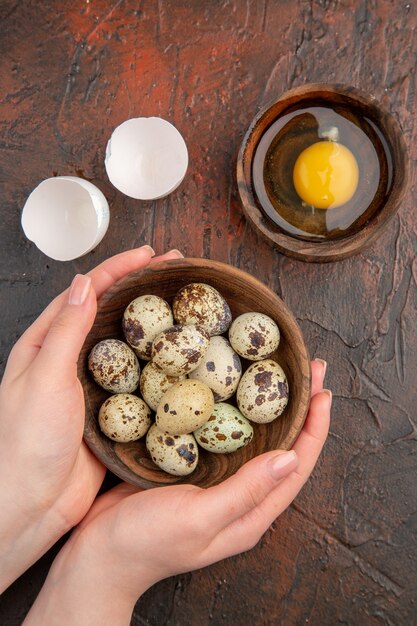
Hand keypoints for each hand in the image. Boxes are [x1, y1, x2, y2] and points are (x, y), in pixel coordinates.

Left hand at [0, 245, 182, 591]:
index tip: (152, 255)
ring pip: (131, 347)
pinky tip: (183, 361)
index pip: (87, 293)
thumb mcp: (43, 377)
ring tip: (188, 310)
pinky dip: (162, 367)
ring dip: (156, 327)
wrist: (32, 503)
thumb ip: (65, 330)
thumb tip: (85, 282)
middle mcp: (72, 360)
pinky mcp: (113, 412)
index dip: (120, 269)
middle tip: (179, 274)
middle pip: (113, 314)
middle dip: (144, 291)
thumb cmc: (26, 440)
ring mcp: (95, 386)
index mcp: (47, 343)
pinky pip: (141, 382)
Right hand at [25, 361, 330, 625]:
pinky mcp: (193, 469)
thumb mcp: (198, 518)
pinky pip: (223, 435)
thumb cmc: (145, 542)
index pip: (298, 466)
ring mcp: (217, 482)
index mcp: (251, 514)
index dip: (315, 429)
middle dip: (300, 408)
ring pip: (254, 438)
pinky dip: (234, 409)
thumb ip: (244, 491)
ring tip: (279, 371)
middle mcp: (241, 497)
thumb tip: (292, 457)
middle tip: (308, 368)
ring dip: (270, 405)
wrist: (97, 554)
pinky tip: (230, 388)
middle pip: (283, 447)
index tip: (323, 391)